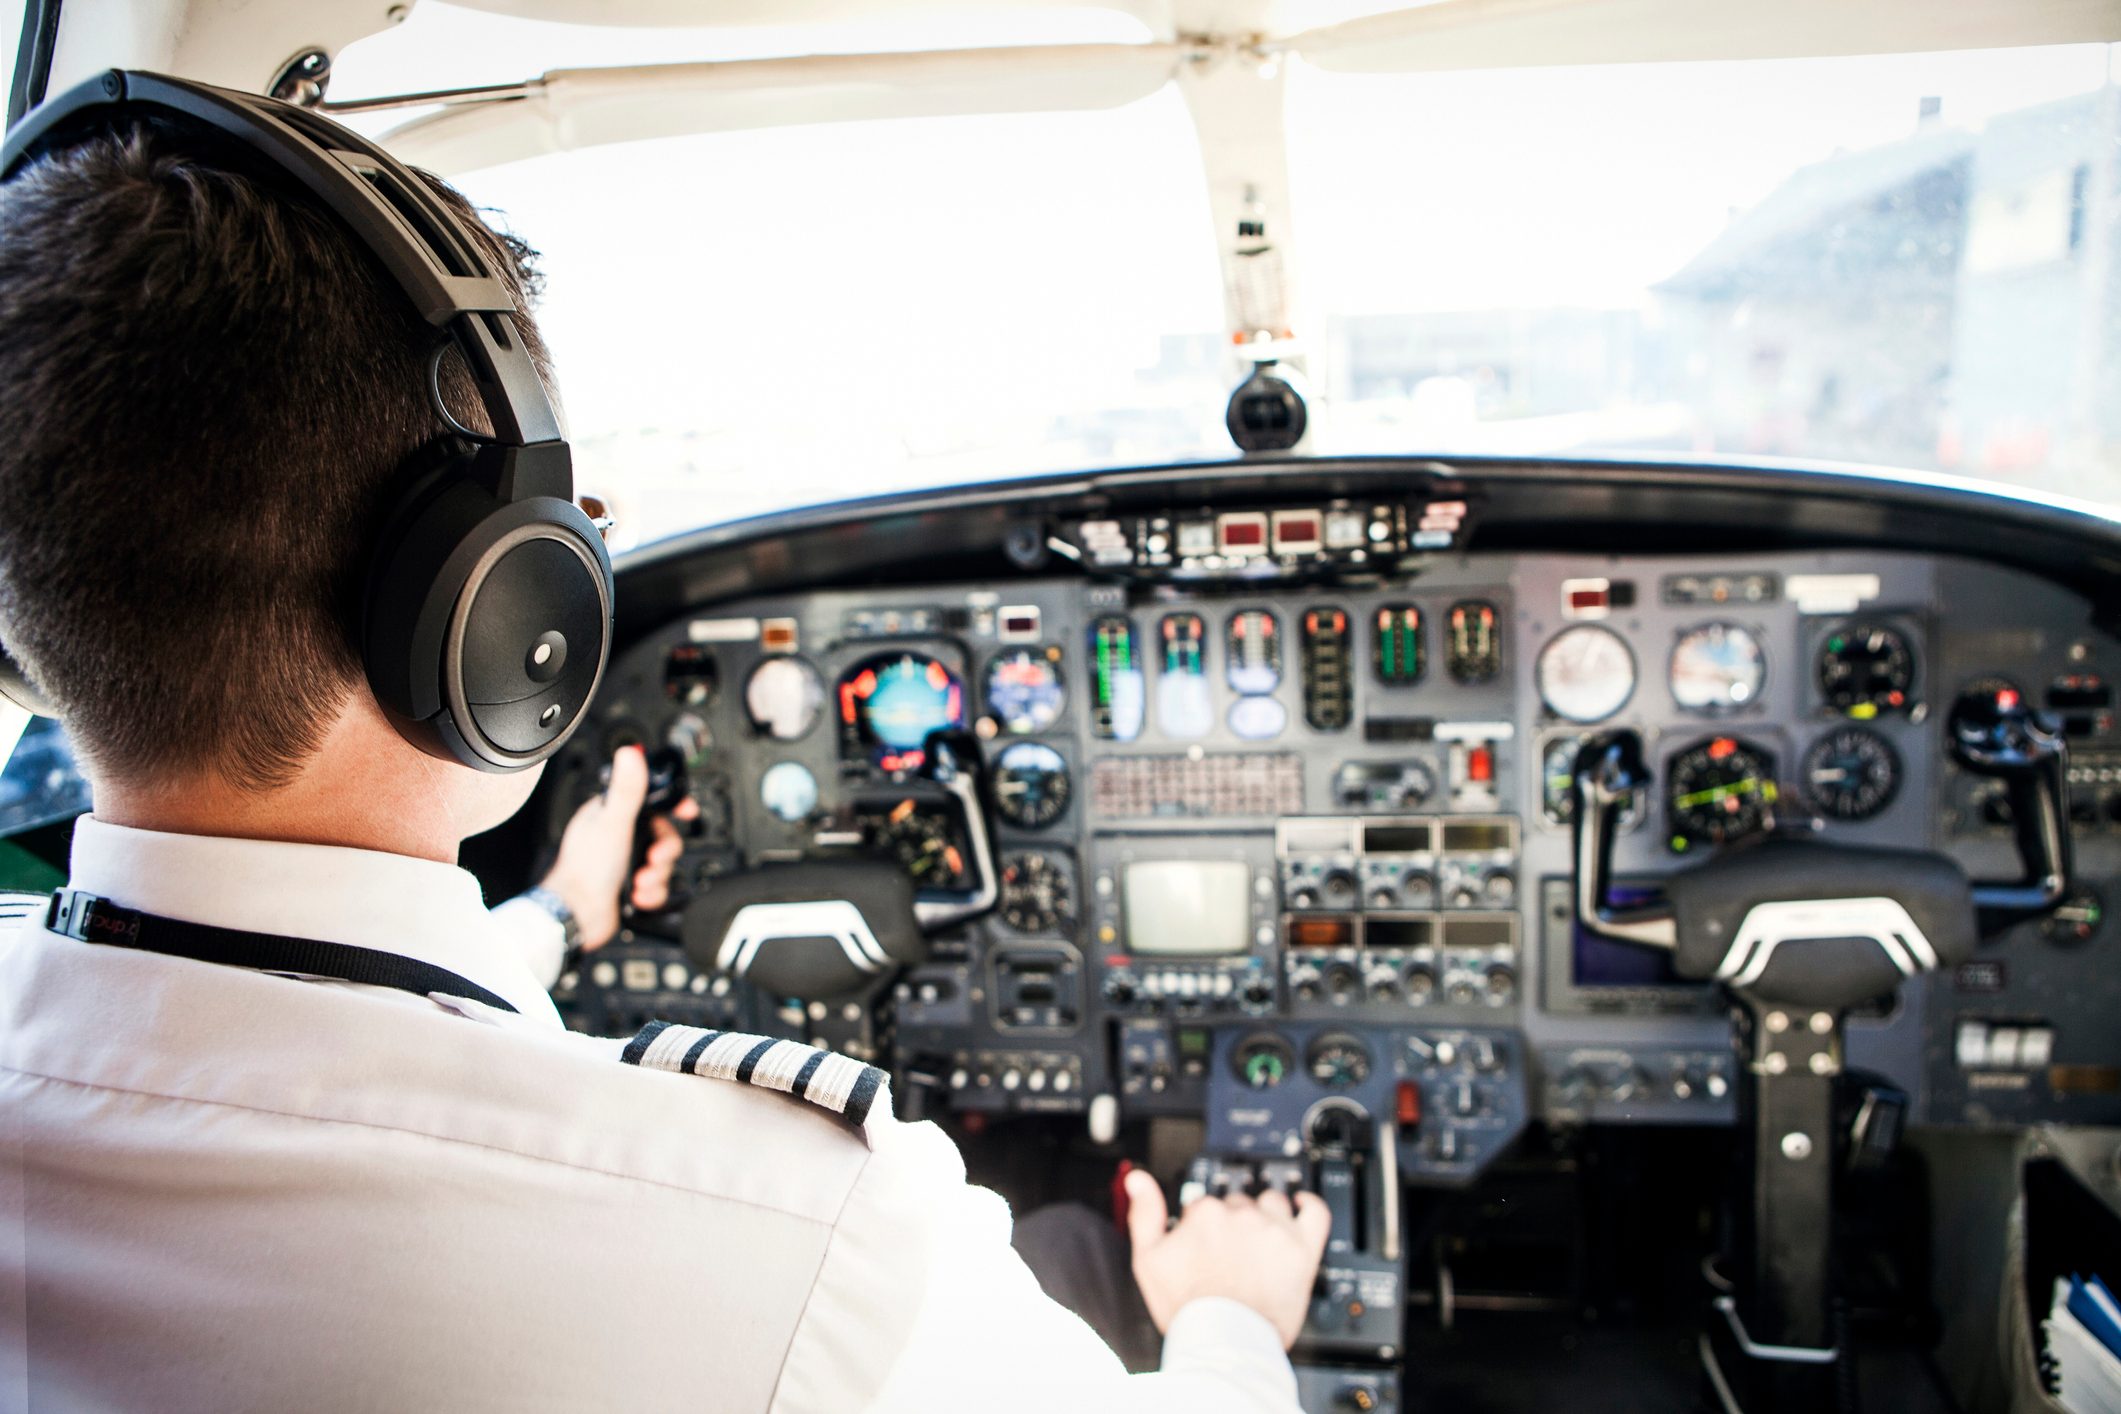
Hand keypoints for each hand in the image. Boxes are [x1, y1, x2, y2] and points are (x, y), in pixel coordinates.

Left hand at [539, 746, 698, 950]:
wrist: (577, 914)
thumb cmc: (584, 869)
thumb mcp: (612, 823)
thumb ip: (626, 789)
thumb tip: (630, 754)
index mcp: (611, 815)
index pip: (649, 799)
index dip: (671, 805)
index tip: (685, 811)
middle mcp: (618, 836)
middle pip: (663, 834)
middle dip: (664, 850)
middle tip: (653, 858)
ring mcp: (624, 861)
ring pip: (662, 862)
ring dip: (657, 874)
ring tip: (641, 880)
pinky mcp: (629, 885)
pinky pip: (657, 886)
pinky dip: (652, 892)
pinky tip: (637, 894)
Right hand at [1122, 1168, 1330, 1348]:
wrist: (1224, 1343)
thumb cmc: (1189, 1309)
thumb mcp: (1148, 1261)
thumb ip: (1143, 1214)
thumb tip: (1138, 1180)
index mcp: (1205, 1214)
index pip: (1206, 1204)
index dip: (1204, 1226)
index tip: (1205, 1244)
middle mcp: (1241, 1216)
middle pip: (1238, 1203)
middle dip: (1233, 1222)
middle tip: (1230, 1252)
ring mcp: (1274, 1230)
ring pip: (1271, 1203)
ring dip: (1266, 1215)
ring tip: (1259, 1243)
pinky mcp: (1302, 1248)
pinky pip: (1315, 1211)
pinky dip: (1309, 1205)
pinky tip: (1301, 1206)